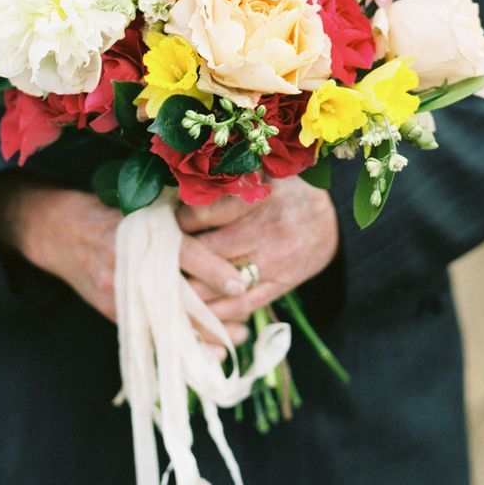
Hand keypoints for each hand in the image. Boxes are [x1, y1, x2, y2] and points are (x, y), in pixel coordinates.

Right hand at [0, 175, 248, 325]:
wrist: (60, 231)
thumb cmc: (109, 210)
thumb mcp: (141, 204)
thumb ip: (176, 214)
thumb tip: (226, 215)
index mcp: (139, 234)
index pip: (182, 254)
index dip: (213, 270)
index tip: (241, 283)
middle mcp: (129, 268)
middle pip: (178, 298)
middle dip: (214, 315)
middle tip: (247, 324)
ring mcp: (120, 295)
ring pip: (166, 323)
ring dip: (202, 337)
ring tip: (236, 340)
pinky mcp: (114, 312)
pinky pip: (151, 335)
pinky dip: (179, 347)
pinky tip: (207, 355)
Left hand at [176, 175, 338, 340]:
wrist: (331, 216)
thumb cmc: (286, 188)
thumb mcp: (261, 172)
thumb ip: (227, 179)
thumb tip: (179, 187)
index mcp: (260, 194)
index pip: (203, 214)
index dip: (177, 222)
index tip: (163, 223)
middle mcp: (268, 228)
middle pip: (207, 251)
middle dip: (177, 259)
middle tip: (152, 261)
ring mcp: (277, 260)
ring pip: (220, 283)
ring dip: (189, 290)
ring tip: (163, 288)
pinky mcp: (282, 285)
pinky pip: (243, 305)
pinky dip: (216, 312)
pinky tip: (194, 312)